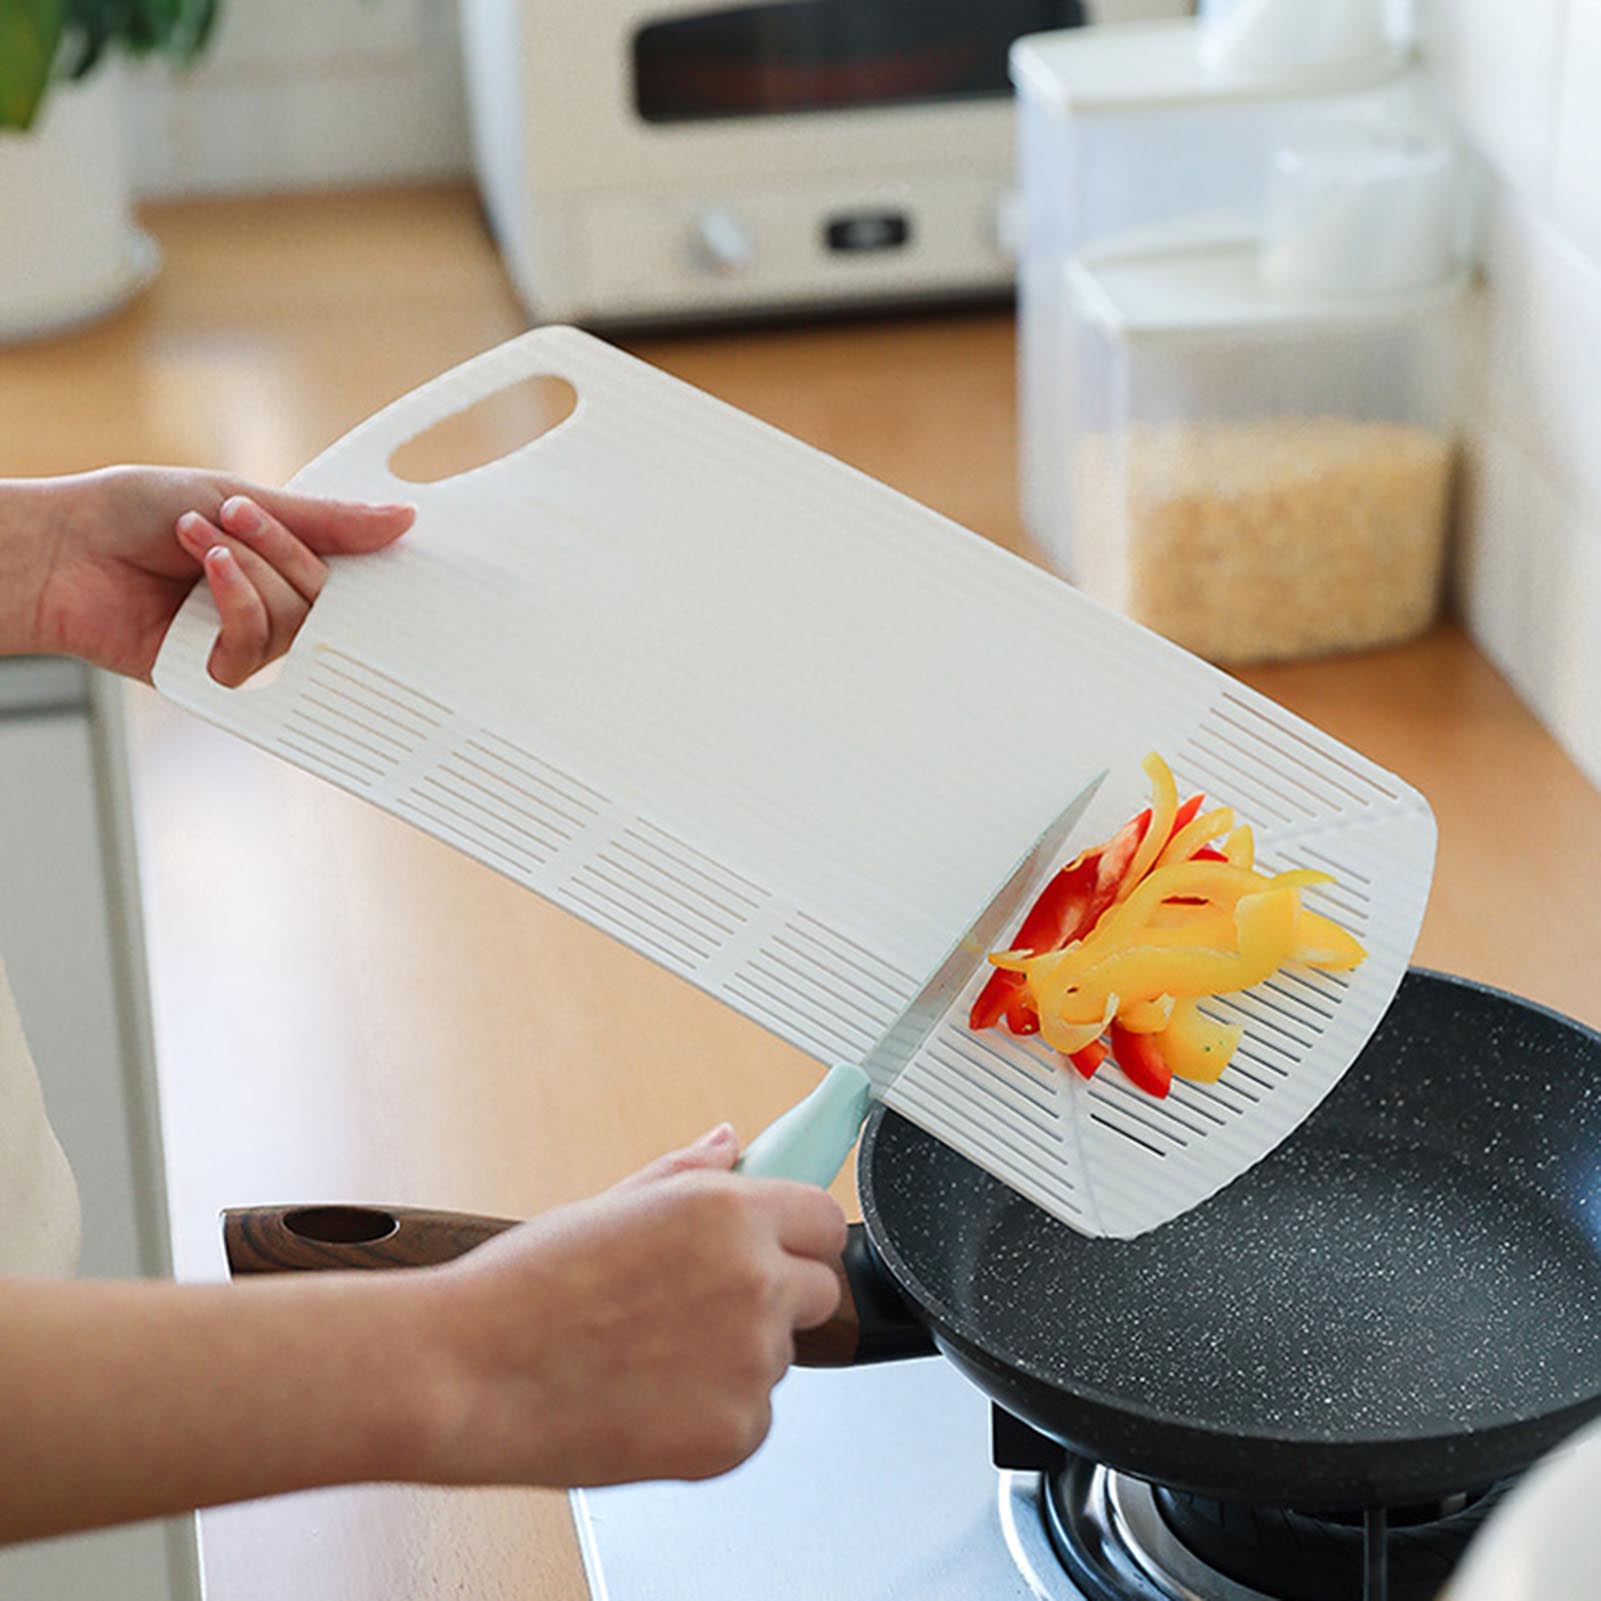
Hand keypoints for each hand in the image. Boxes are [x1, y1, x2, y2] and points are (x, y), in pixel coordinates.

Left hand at [20, 466, 412, 684]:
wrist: (61, 548)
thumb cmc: (130, 514)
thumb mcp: (242, 497)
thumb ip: (324, 520)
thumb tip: (399, 519)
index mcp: (280, 561)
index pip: (347, 572)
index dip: (363, 561)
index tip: (376, 543)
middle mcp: (268, 604)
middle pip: (326, 598)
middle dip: (281, 549)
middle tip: (235, 517)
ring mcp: (242, 640)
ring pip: (294, 623)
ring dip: (247, 573)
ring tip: (197, 542)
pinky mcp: (214, 673)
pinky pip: (257, 650)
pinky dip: (234, 607)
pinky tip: (199, 582)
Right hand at [419, 1125, 847, 1487]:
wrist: (470, 1375)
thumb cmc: (525, 1290)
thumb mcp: (612, 1205)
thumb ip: (689, 1175)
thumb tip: (729, 1143)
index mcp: (727, 1214)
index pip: (823, 1218)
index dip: (798, 1235)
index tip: (780, 1247)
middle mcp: (754, 1281)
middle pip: (817, 1289)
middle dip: (775, 1297)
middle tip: (698, 1310)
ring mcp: (751, 1362)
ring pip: (780, 1357)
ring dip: (739, 1358)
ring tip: (652, 1357)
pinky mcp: (736, 1433)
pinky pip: (753, 1417)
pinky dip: (715, 1415)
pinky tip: (650, 1401)